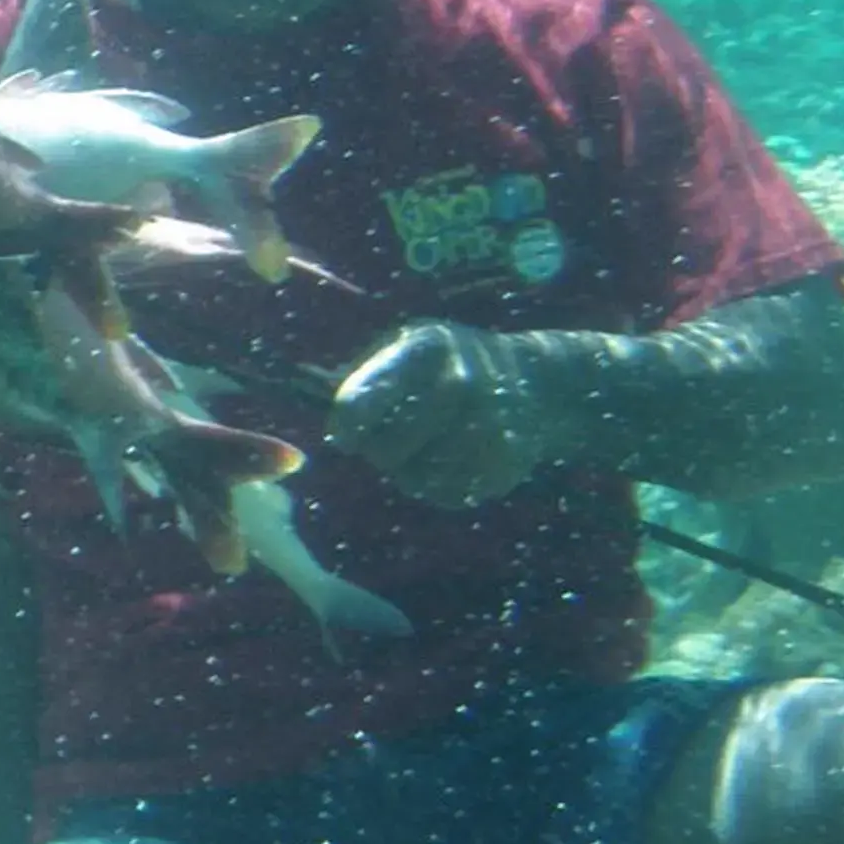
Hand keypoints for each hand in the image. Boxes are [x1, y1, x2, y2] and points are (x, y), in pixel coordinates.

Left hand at [325, 320, 592, 506]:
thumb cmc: (448, 366)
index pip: (362, 400)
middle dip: (379, 449)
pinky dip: (440, 484)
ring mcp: (485, 426)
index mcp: (423, 349)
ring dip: (410, 468)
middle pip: (384, 450)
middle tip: (394, 435)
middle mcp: (458, 383)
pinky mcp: (502, 464)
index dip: (347, 427)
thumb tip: (304, 390)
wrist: (539, 385)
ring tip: (431, 442)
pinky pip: (445, 494)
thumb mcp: (408, 349)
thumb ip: (364, 376)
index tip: (344, 438)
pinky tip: (457, 458)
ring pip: (413, 478)